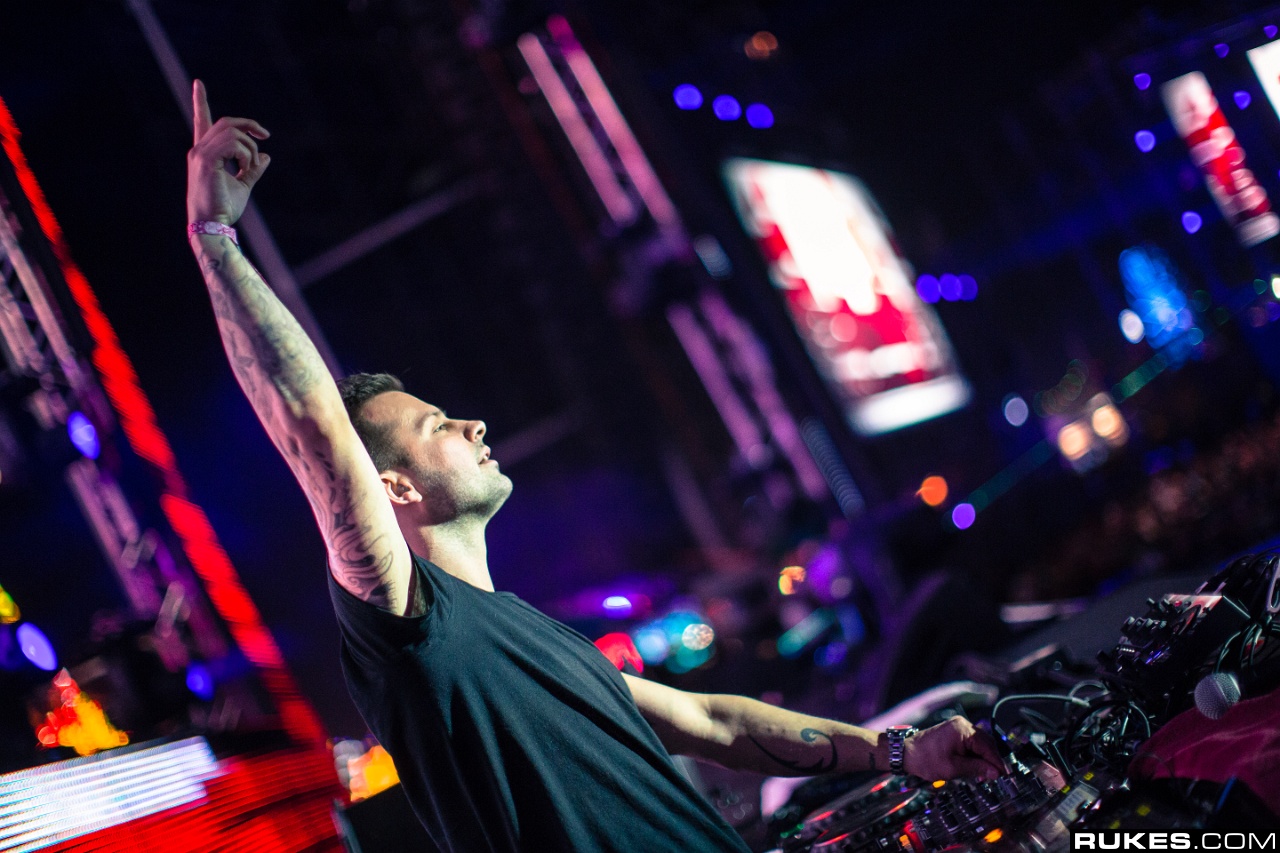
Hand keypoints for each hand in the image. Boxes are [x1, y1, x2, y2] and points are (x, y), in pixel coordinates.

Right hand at [186, 79, 270, 225]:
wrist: (213, 226)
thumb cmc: (224, 209)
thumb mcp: (243, 186)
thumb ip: (253, 169)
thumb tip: (265, 155)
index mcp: (205, 153)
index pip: (202, 122)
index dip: (200, 101)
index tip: (198, 83)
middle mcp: (199, 150)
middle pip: (226, 122)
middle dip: (249, 124)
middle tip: (265, 135)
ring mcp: (200, 154)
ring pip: (232, 132)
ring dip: (250, 147)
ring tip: (250, 167)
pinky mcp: (206, 161)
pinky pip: (232, 144)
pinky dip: (245, 154)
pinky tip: (244, 169)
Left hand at [903, 717, 1007, 781]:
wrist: (905, 752)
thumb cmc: (926, 760)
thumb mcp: (953, 768)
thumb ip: (976, 769)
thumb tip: (995, 772)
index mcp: (963, 730)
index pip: (988, 746)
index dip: (997, 762)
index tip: (1006, 775)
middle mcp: (963, 724)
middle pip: (986, 743)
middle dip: (992, 760)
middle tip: (999, 777)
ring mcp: (958, 727)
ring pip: (980, 743)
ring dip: (985, 758)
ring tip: (988, 775)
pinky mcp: (955, 732)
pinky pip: (972, 743)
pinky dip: (976, 755)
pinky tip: (978, 767)